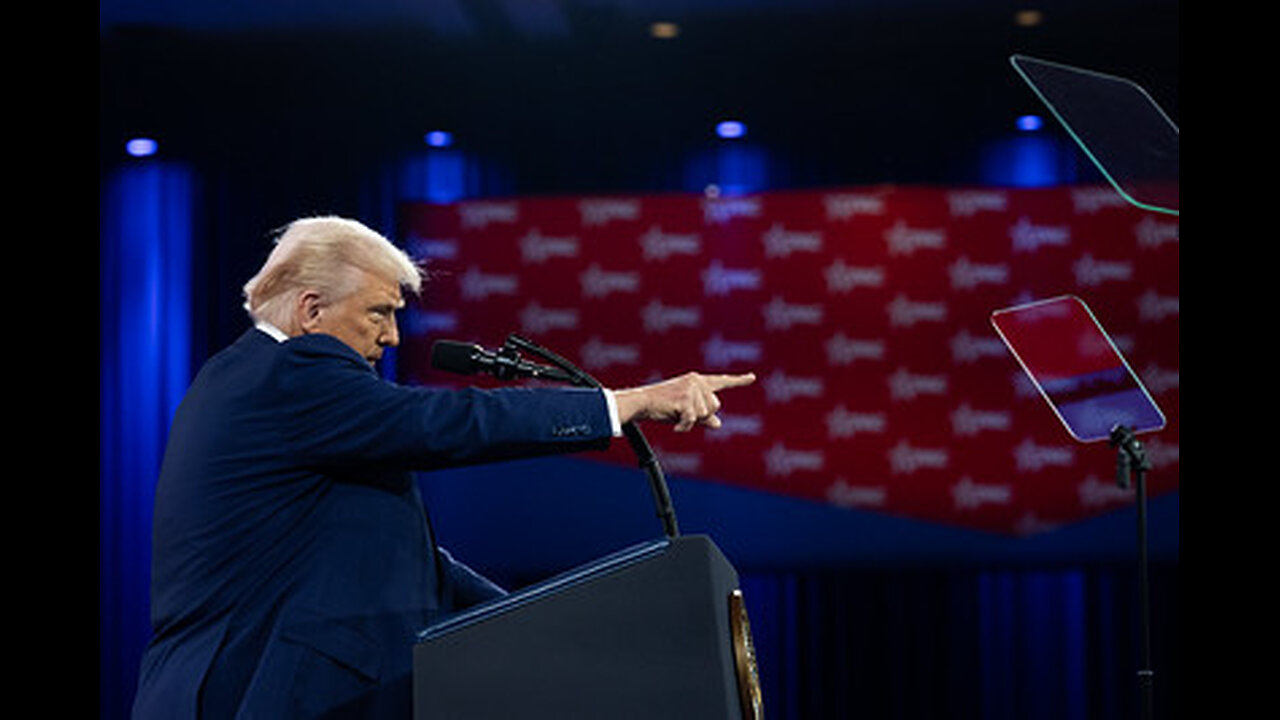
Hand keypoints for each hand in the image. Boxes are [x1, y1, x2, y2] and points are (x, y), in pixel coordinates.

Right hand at [613, 372, 756, 431]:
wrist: (642, 403)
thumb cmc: (662, 407)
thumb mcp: (686, 410)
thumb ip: (704, 416)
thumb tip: (718, 424)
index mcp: (698, 381)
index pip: (721, 381)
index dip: (738, 381)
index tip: (753, 377)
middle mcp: (697, 381)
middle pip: (715, 406)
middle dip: (701, 416)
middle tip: (680, 412)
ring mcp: (691, 389)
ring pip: (705, 414)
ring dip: (691, 421)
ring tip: (675, 414)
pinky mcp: (685, 399)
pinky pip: (692, 420)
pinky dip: (683, 427)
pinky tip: (675, 426)